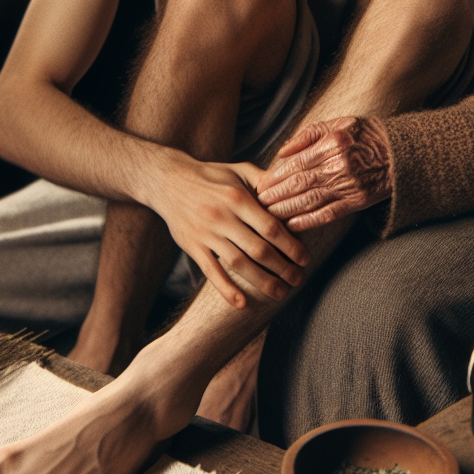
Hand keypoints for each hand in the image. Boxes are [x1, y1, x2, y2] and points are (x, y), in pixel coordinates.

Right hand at [150, 151, 309, 309]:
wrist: (169, 180)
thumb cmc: (211, 175)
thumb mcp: (239, 170)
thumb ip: (265, 179)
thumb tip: (292, 185)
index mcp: (238, 198)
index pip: (271, 227)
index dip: (290, 245)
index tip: (304, 258)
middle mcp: (222, 217)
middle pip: (258, 249)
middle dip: (282, 268)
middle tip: (298, 279)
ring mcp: (206, 234)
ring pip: (238, 264)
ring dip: (262, 282)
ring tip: (280, 293)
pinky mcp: (192, 246)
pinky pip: (211, 271)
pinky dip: (226, 289)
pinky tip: (242, 303)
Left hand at [256, 116, 391, 231]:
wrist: (401, 153)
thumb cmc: (366, 134)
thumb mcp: (338, 123)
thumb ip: (308, 135)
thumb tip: (282, 152)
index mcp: (332, 144)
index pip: (296, 163)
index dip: (275, 176)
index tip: (259, 184)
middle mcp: (339, 166)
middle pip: (299, 184)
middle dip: (275, 195)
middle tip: (257, 203)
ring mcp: (348, 186)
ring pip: (309, 201)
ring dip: (286, 210)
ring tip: (267, 215)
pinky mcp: (356, 202)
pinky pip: (327, 214)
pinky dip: (308, 221)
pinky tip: (292, 225)